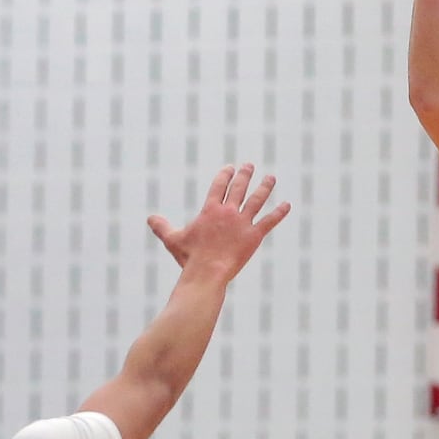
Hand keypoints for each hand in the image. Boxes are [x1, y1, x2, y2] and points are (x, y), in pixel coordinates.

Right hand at [147, 163, 289, 281]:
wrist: (207, 272)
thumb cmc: (190, 257)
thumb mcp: (173, 239)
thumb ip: (162, 227)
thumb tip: (150, 218)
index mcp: (210, 210)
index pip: (219, 186)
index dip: (225, 175)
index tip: (230, 168)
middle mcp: (228, 212)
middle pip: (239, 188)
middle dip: (245, 175)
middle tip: (249, 166)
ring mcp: (243, 223)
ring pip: (257, 200)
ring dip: (265, 187)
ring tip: (271, 178)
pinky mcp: (254, 236)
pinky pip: (269, 222)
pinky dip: (279, 213)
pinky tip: (287, 205)